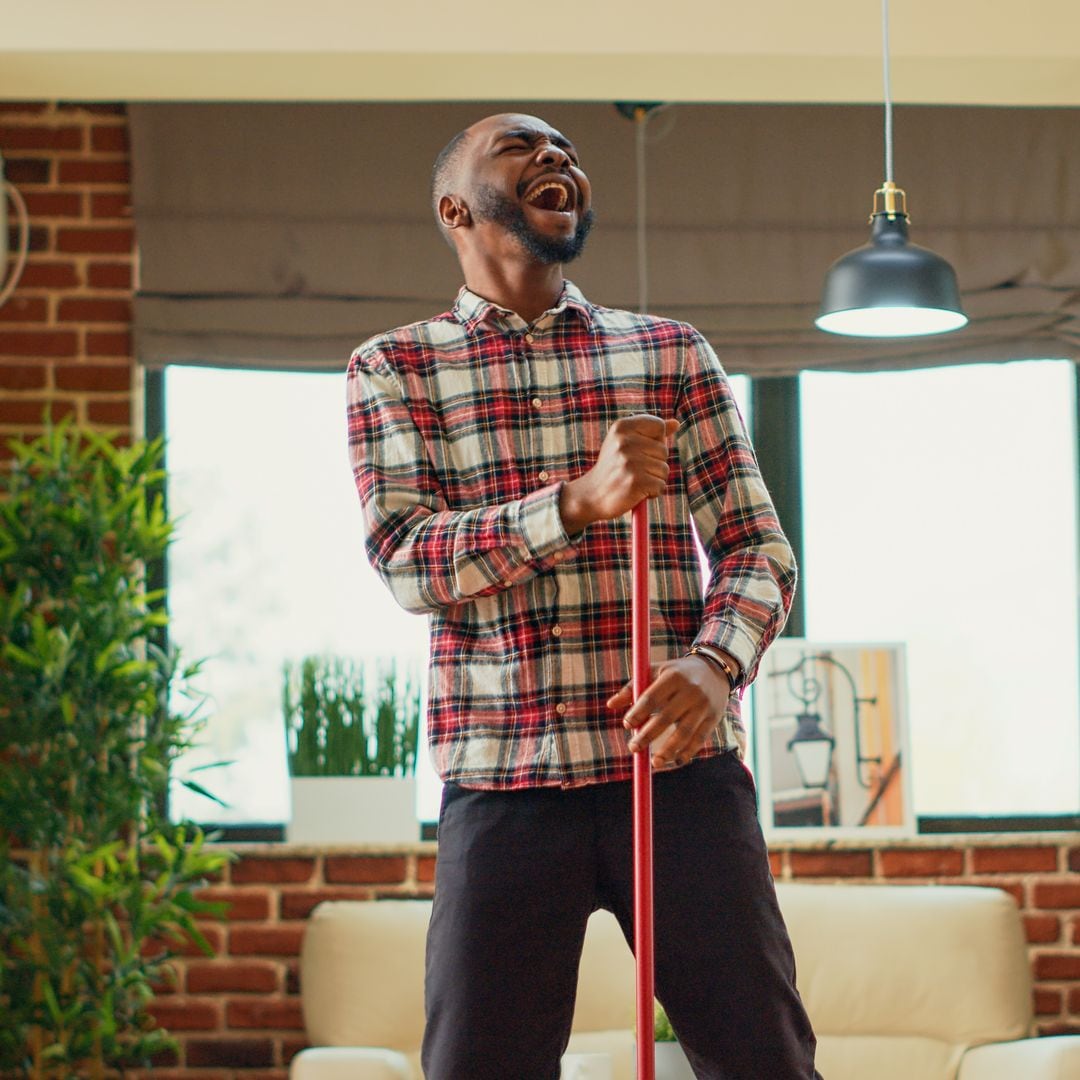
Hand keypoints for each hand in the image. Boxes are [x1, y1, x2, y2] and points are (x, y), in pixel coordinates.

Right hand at [560, 414, 678, 533]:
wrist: (591, 496)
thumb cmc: (613, 468)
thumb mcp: (626, 443)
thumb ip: (650, 433)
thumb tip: (675, 423)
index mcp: (621, 427)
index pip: (659, 426)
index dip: (655, 441)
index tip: (638, 450)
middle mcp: (624, 442)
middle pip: (663, 450)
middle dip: (654, 463)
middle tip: (632, 470)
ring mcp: (629, 462)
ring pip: (664, 469)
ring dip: (653, 479)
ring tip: (633, 481)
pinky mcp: (635, 482)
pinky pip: (660, 485)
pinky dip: (652, 492)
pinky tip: (636, 492)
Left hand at [608, 655, 730, 769]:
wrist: (714, 671)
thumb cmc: (676, 673)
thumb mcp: (655, 672)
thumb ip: (632, 688)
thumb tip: (610, 705)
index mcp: (673, 677)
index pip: (653, 696)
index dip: (639, 712)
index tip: (627, 725)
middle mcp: (690, 691)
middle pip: (667, 717)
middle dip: (648, 735)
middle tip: (633, 749)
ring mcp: (704, 705)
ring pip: (685, 732)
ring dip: (669, 750)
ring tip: (655, 763)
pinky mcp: (713, 718)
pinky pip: (699, 739)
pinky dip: (688, 752)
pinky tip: (676, 761)